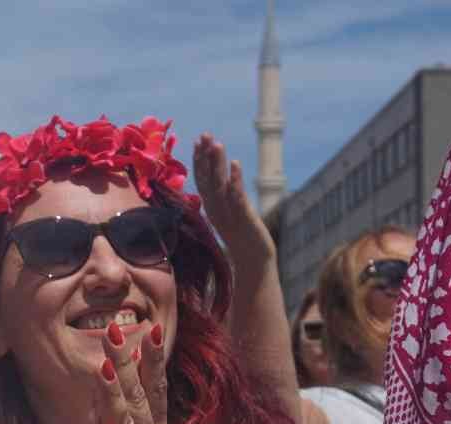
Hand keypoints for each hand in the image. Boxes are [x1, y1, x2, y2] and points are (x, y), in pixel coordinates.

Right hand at [193, 134, 274, 261]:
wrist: (253, 261)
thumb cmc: (243, 240)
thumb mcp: (229, 217)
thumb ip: (223, 201)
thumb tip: (220, 184)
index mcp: (212, 207)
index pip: (202, 180)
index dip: (199, 161)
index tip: (197, 141)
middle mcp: (217, 209)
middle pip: (208, 179)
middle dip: (205, 156)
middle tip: (204, 135)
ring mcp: (229, 213)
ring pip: (220, 185)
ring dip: (217, 164)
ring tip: (217, 144)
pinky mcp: (243, 218)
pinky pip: (237, 197)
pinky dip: (235, 180)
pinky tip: (235, 164)